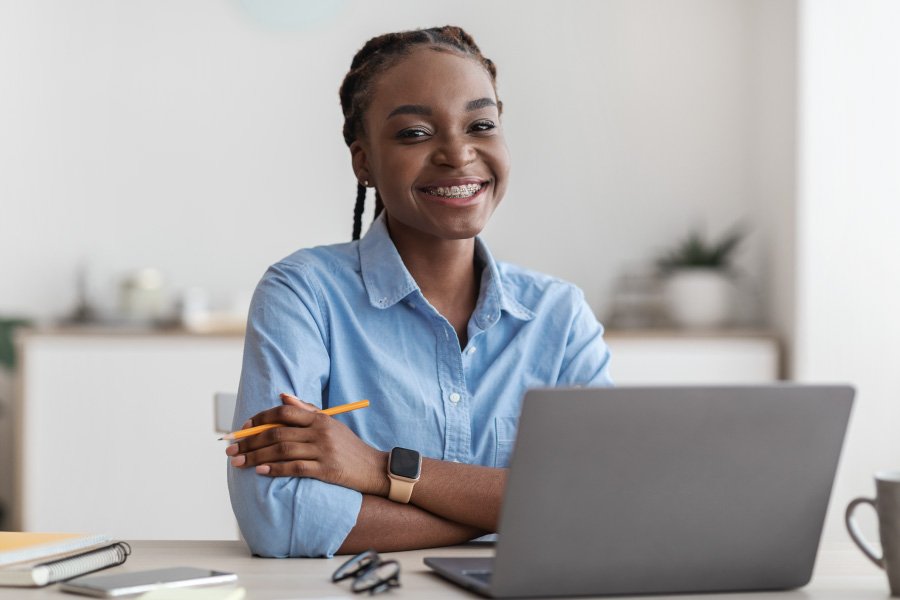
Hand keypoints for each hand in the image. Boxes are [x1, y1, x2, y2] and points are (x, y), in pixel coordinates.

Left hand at [225, 394, 388, 495]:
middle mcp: (321, 432)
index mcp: (320, 419)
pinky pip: (295, 468)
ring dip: (256, 457)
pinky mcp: (327, 470)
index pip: (284, 413)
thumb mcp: (331, 423)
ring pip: (282, 451)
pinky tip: (261, 471)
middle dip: (250, 442)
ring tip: (238, 462)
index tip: (242, 429)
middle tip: (231, 449)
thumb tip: (283, 396)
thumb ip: (307, 410)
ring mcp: (324, 451)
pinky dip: (276, 469)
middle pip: (277, 434)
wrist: (374, 468)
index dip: (259, 419)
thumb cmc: (348, 446)